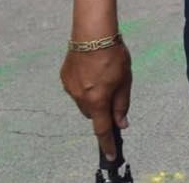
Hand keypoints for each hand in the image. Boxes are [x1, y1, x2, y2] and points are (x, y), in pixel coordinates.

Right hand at [60, 41, 131, 159]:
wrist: (92, 34)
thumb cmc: (114, 55)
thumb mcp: (125, 80)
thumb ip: (122, 104)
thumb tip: (121, 124)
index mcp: (97, 100)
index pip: (102, 129)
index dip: (107, 143)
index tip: (110, 155)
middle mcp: (80, 98)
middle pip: (93, 112)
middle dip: (103, 107)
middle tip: (112, 89)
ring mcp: (69, 89)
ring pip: (83, 101)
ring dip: (93, 96)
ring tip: (102, 74)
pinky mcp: (63, 78)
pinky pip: (76, 89)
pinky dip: (84, 86)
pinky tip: (91, 70)